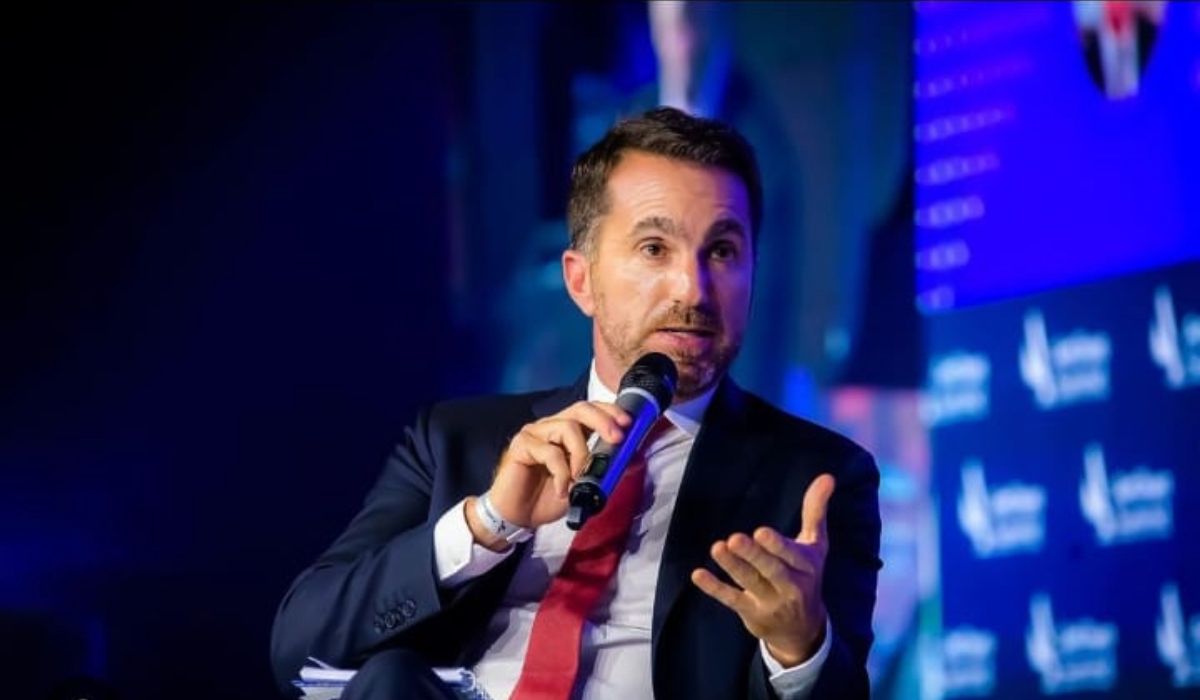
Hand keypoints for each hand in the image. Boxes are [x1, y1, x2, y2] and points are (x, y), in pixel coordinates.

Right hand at [474, 401, 630, 536]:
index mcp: (567, 430)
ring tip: (580, 479)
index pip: (591, 410)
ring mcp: (535, 433)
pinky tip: (561, 490)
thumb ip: (605, 469)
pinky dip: (561, 473)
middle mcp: (551, 426)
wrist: (519, 516)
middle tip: (617, 438)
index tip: (628, 423)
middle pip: (580, 409)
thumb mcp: (586, 484)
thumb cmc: (549, 497)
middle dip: (603, 421)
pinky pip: (549, 451)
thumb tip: (634, 458)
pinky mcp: (521, 445)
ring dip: (581, 454)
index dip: (610, 411)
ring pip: (567, 427)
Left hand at [690, 473, 835, 666]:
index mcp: (806, 566)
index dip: (776, 545)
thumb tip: (827, 476)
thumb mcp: (816, 545)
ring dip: (733, 567)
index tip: (760, 531)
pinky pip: (731, 600)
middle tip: (735, 539)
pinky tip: (698, 575)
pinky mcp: (751, 612)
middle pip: (771, 570)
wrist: (804, 630)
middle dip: (753, 556)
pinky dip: (715, 588)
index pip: (791, 555)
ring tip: (717, 548)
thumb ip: (816, 511)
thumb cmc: (807, 576)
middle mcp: (790, 586)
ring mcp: (769, 601)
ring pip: (750, 583)